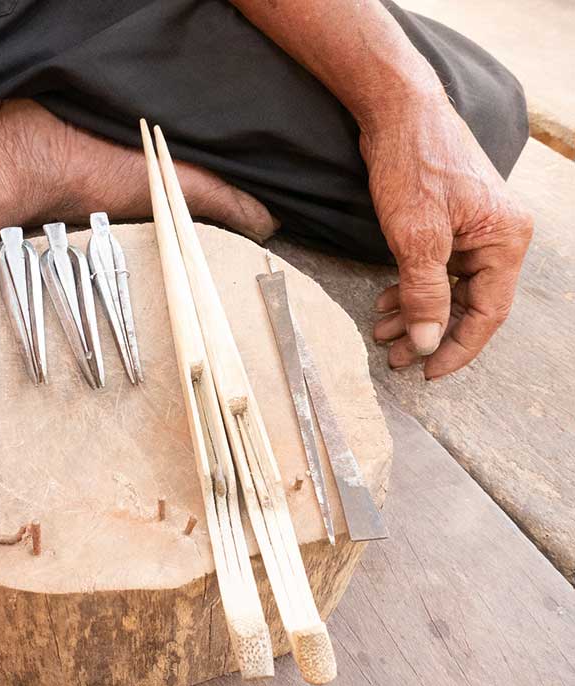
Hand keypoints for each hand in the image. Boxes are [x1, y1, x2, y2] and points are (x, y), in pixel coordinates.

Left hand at [360, 99, 532, 378]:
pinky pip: (436, 267)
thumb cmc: (414, 165)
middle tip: (394, 357)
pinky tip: (385, 302)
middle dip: (428, 332)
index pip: (488, 313)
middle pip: (467, 303)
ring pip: (448, 287)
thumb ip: (424, 292)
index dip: (458, 348)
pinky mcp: (450, 220)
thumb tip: (428, 342)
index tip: (429, 373)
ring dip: (415, 312)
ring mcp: (474, 227)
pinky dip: (410, 287)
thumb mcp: (416, 237)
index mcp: (505, 240)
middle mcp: (498, 236)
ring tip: (382, 333)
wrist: (398, 110)